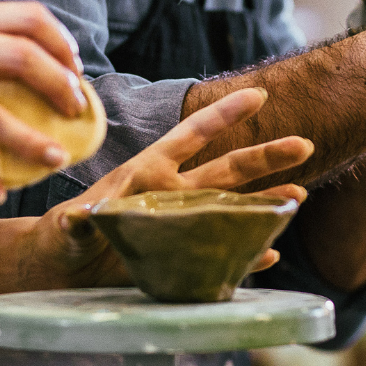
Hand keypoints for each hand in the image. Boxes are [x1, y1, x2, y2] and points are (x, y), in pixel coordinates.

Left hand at [19, 88, 312, 289]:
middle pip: (228, 170)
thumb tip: (76, 219)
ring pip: (234, 210)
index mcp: (149, 173)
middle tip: (304, 144)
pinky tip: (271, 253)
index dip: (223, 116)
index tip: (258, 95)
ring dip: (266, 203)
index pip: (191, 136)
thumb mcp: (65, 227)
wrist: (61, 270)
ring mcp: (183, 228)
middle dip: (266, 156)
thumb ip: (77, 222)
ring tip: (299, 197)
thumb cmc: (61, 237)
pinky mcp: (184, 263)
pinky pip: (225, 257)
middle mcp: (174, 195)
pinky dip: (247, 256)